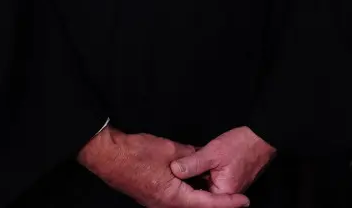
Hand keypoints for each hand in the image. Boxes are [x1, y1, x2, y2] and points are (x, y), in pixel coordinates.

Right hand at [79, 127, 249, 207]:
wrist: (107, 156)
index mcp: (172, 197)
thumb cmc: (135, 153)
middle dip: (216, 202)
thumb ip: (191, 157)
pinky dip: (190, 193)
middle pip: (197, 207)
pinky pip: (176, 199)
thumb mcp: (170, 150)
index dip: (227, 203)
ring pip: (187, 203)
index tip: (244, 201)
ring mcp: (157, 203)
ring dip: (202, 197)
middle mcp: (165, 206)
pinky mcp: (152, 197)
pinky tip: (198, 183)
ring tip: (220, 189)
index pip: (206, 204)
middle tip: (236, 197)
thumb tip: (202, 159)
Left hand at [171, 127, 275, 196]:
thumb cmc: (241, 145)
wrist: (262, 137)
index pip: (198, 200)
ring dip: (195, 180)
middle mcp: (226, 194)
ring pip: (206, 187)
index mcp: (222, 192)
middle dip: (189, 185)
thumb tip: (174, 170)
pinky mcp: (229, 180)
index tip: (170, 184)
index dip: (183, 191)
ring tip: (180, 170)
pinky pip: (212, 182)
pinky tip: (194, 166)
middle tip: (173, 174)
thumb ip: (193, 163)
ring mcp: (228, 188)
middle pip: (202, 194)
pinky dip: (203, 175)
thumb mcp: (213, 152)